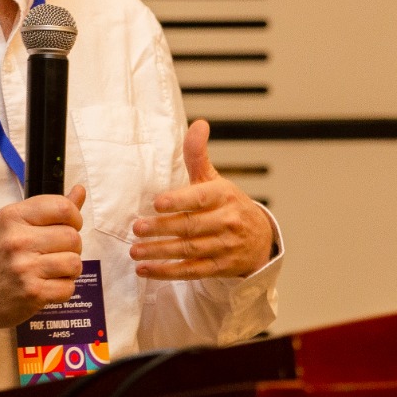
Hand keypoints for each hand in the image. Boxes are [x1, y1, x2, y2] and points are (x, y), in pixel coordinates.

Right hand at [0, 185, 85, 335]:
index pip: (62, 207)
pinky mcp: (33, 293)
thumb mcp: (15, 225)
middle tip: (57, 252)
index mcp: (13, 217)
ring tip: (53, 270)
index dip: (74, 217)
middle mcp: (18, 240)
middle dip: (72, 247)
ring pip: (74, 262)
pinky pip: (69, 287)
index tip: (70, 225)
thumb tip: (80, 191)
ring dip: (69, 269)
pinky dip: (63, 289)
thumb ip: (49, 209)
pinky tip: (48, 285)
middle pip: (73, 237)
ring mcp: (25, 268)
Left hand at [130, 120, 273, 280]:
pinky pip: (192, 271)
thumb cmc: (230, 205)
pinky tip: (146, 270)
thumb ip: (199, 156)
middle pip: (191, 226)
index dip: (179, 201)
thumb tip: (197, 124)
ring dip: (160, 252)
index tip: (157, 203)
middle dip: (163, 228)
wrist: (261, 239)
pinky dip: (167, 272)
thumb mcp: (216, 180)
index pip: (201, 198)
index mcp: (224, 196)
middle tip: (137, 228)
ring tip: (135, 251)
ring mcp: (224, 246)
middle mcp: (226, 221)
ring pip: (189, 250)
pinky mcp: (219, 268)